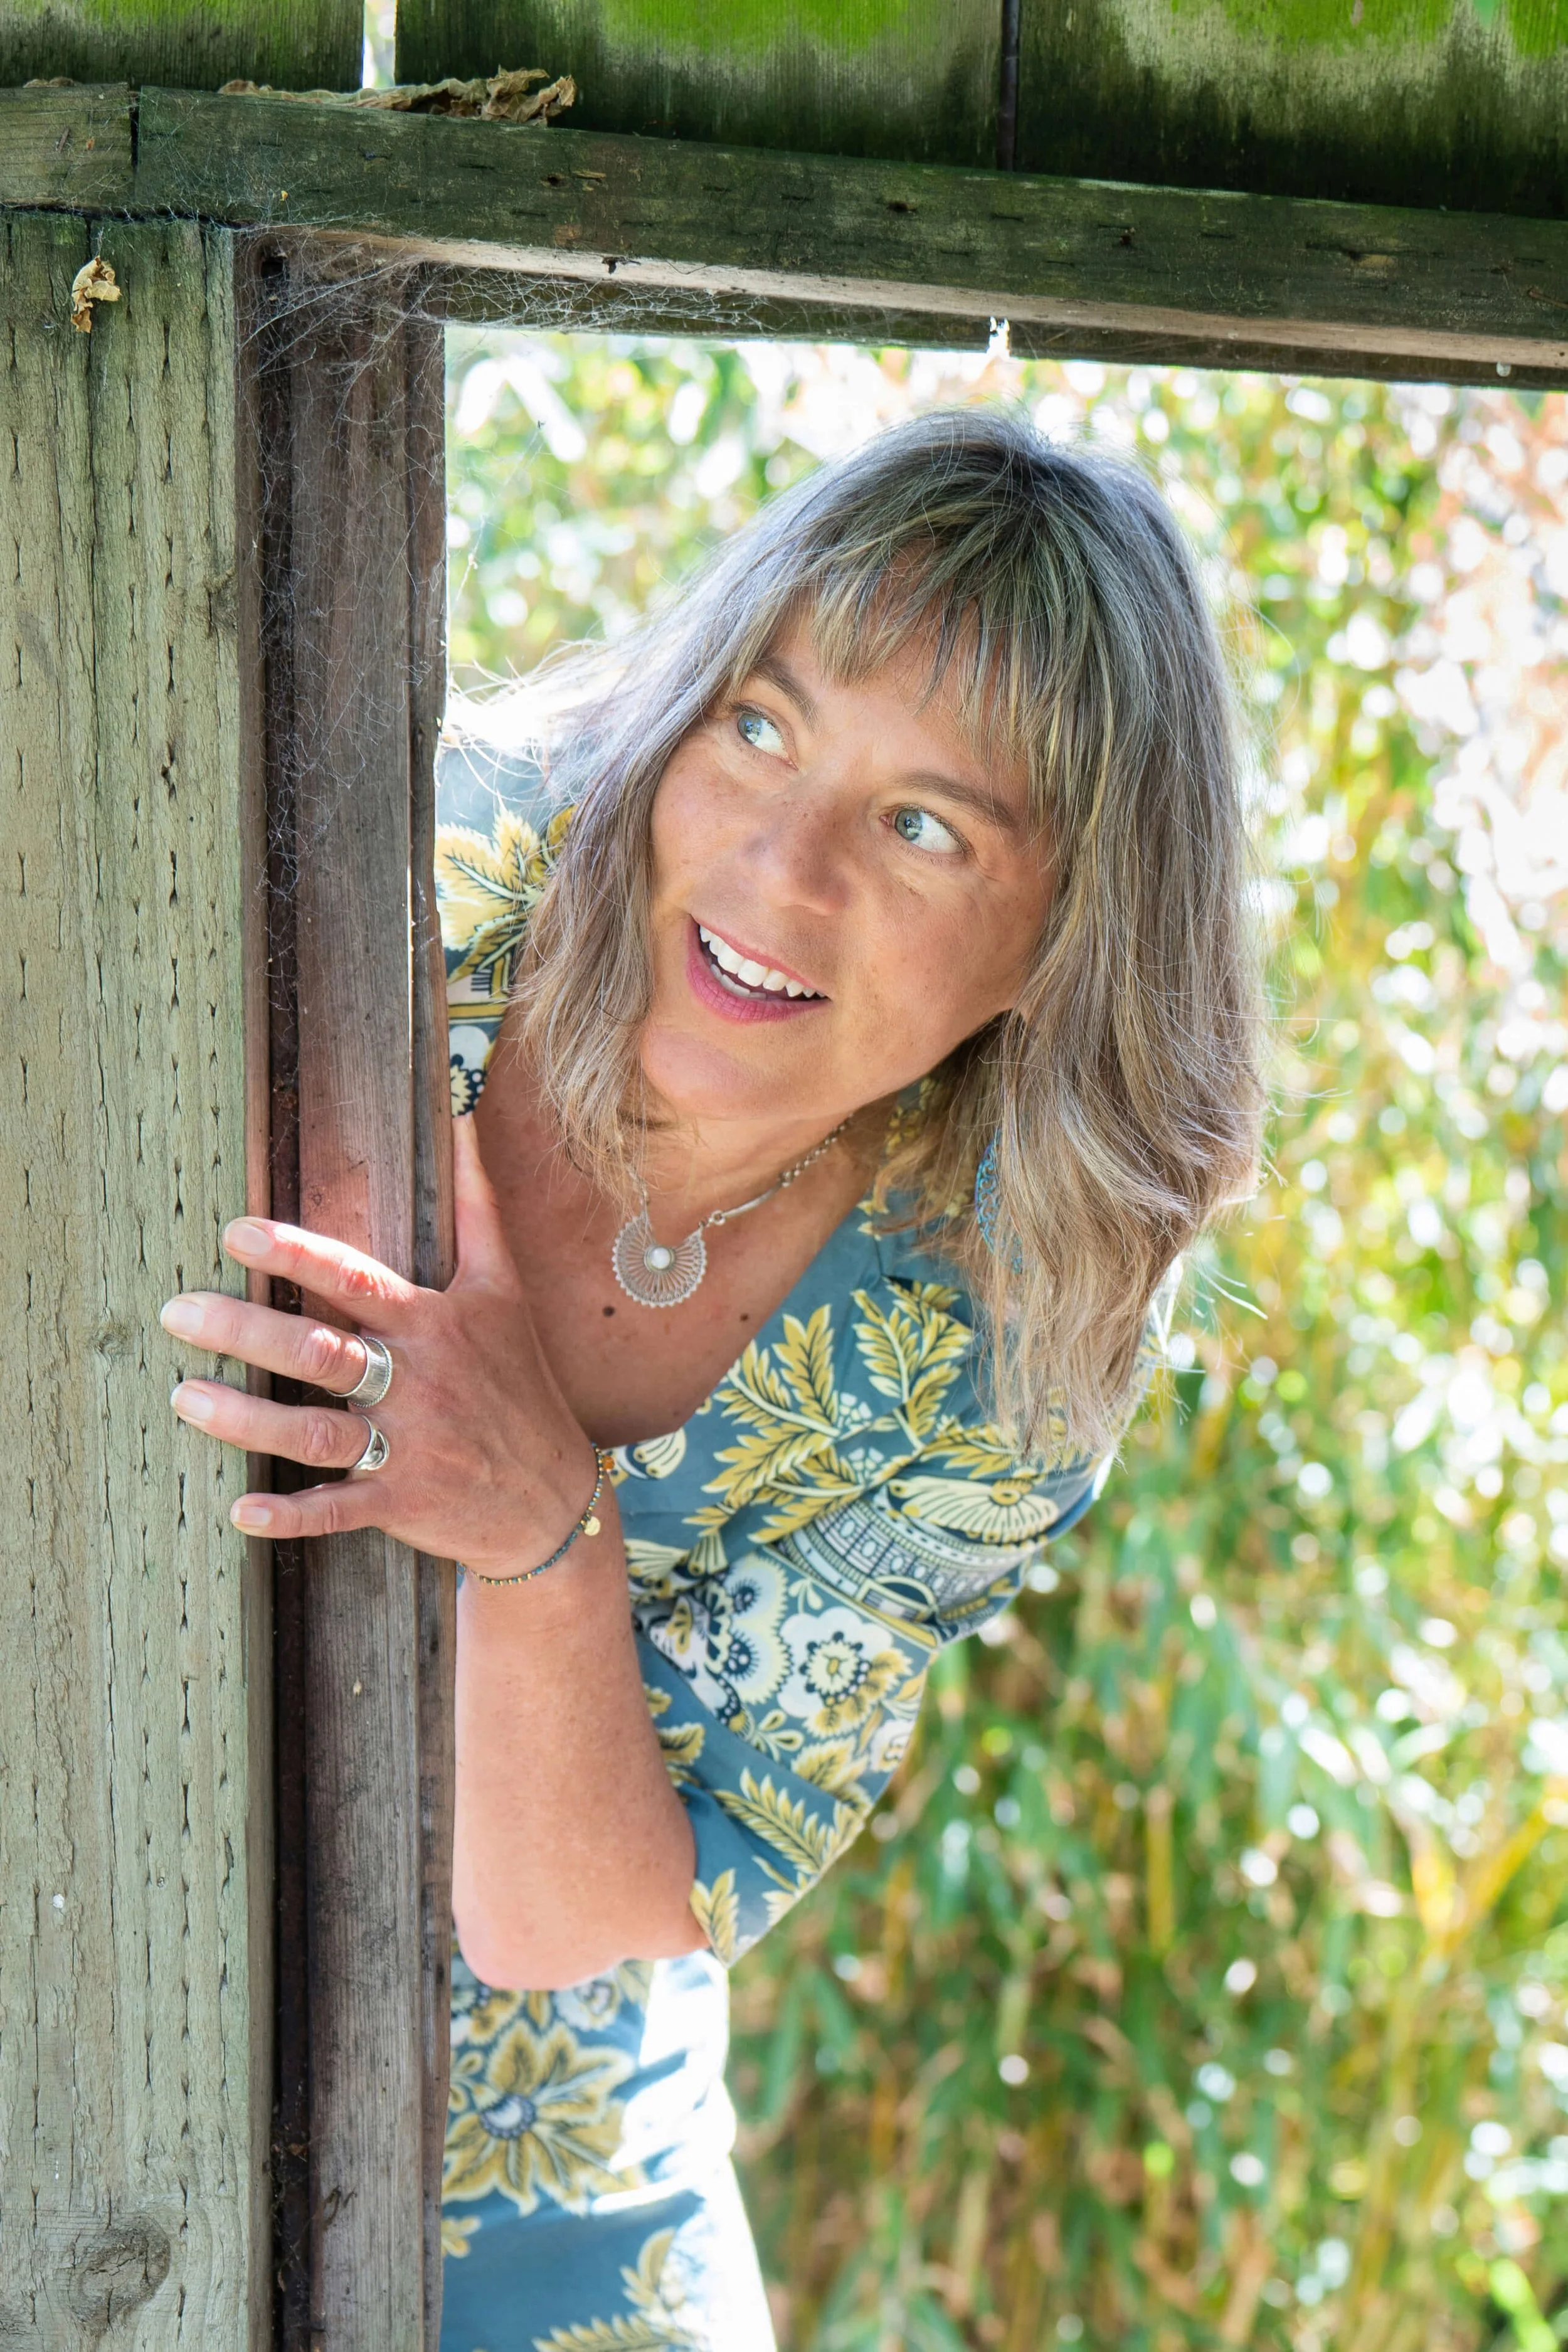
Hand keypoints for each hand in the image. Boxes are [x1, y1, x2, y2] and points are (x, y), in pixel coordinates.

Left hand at [162, 1117, 595, 1570]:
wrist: (555, 1493)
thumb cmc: (519, 1380)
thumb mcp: (505, 1288)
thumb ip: (476, 1205)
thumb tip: (459, 1119)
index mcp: (433, 1324)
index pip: (356, 1280)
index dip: (297, 1255)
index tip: (236, 1232)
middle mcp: (417, 1383)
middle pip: (321, 1353)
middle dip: (245, 1331)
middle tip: (176, 1313)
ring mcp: (409, 1446)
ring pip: (316, 1432)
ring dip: (246, 1419)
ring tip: (183, 1397)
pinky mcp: (402, 1501)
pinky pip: (338, 1509)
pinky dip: (291, 1514)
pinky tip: (242, 1511)